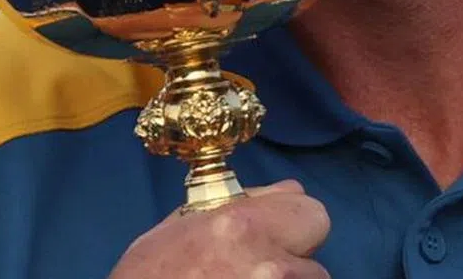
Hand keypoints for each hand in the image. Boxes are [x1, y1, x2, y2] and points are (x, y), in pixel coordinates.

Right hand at [110, 180, 330, 277]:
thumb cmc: (147, 276)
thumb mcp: (180, 226)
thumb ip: (237, 206)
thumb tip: (285, 193)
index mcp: (243, 227)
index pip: (314, 214)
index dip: (297, 227)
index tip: (279, 239)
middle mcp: (270, 267)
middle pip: (316, 266)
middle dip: (294, 268)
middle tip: (260, 274)